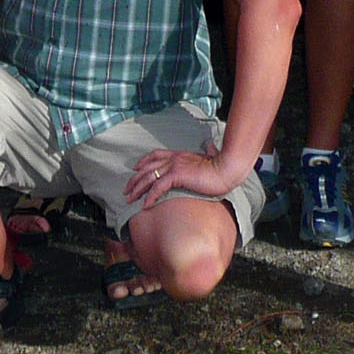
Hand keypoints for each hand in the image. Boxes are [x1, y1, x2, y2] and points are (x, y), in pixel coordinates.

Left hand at [121, 134, 244, 207]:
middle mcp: (174, 158)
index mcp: (179, 154)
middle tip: (126, 189)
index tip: (136, 169)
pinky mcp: (177, 175)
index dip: (143, 162)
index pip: (155, 155)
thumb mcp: (210, 158)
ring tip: (129, 199)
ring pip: (148, 177)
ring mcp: (174, 166)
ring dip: (137, 189)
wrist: (227, 169)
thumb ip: (208, 153)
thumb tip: (210, 148)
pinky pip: (158, 187)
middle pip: (147, 167)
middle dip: (135, 179)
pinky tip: (145, 206)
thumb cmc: (222, 166)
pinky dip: (149, 197)